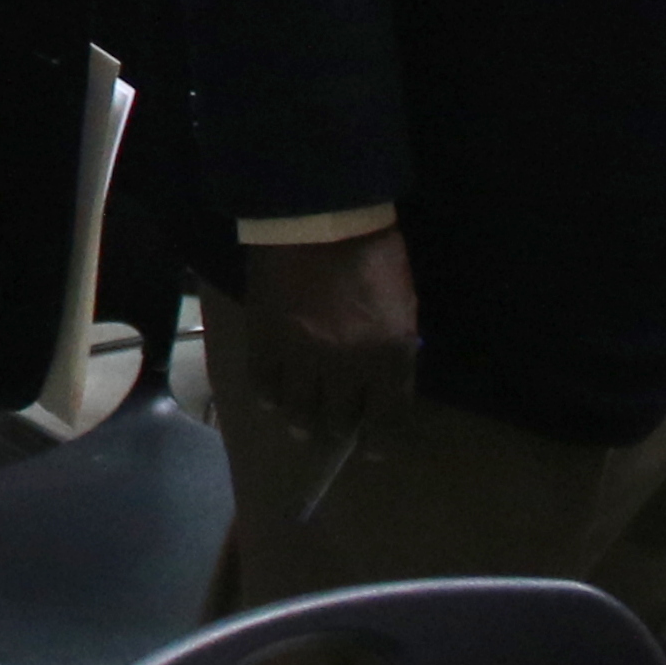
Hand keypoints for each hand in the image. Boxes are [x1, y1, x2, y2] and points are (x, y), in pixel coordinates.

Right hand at [240, 226, 418, 441]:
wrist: (317, 215)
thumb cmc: (372, 253)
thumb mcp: (402, 304)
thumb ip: (394, 347)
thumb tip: (382, 379)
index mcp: (388, 354)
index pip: (387, 417)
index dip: (381, 440)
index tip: (375, 449)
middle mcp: (345, 364)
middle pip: (340, 418)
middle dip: (339, 430)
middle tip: (334, 431)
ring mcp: (300, 354)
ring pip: (298, 408)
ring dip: (301, 422)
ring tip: (300, 425)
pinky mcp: (264, 339)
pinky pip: (262, 381)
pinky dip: (267, 395)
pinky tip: (271, 399)